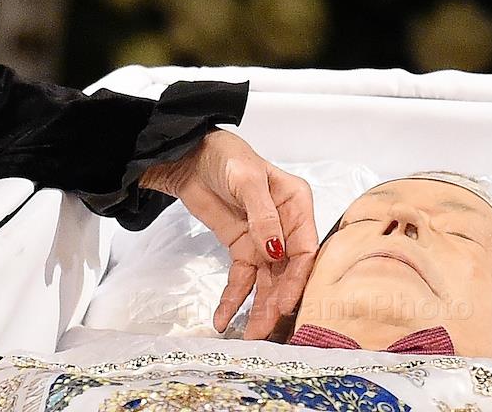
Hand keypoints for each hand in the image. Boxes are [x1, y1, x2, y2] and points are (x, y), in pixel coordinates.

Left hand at [140, 129, 316, 339]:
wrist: (186, 155)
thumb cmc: (224, 156)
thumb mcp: (245, 179)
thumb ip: (263, 215)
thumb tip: (276, 252)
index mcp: (296, 204)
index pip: (305, 249)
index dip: (296, 279)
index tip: (283, 303)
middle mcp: (285, 225)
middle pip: (286, 271)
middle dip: (276, 302)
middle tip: (263, 330)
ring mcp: (263, 239)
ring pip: (265, 280)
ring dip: (257, 307)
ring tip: (248, 335)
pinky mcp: (241, 247)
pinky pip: (241, 277)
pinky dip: (233, 298)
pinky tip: (223, 318)